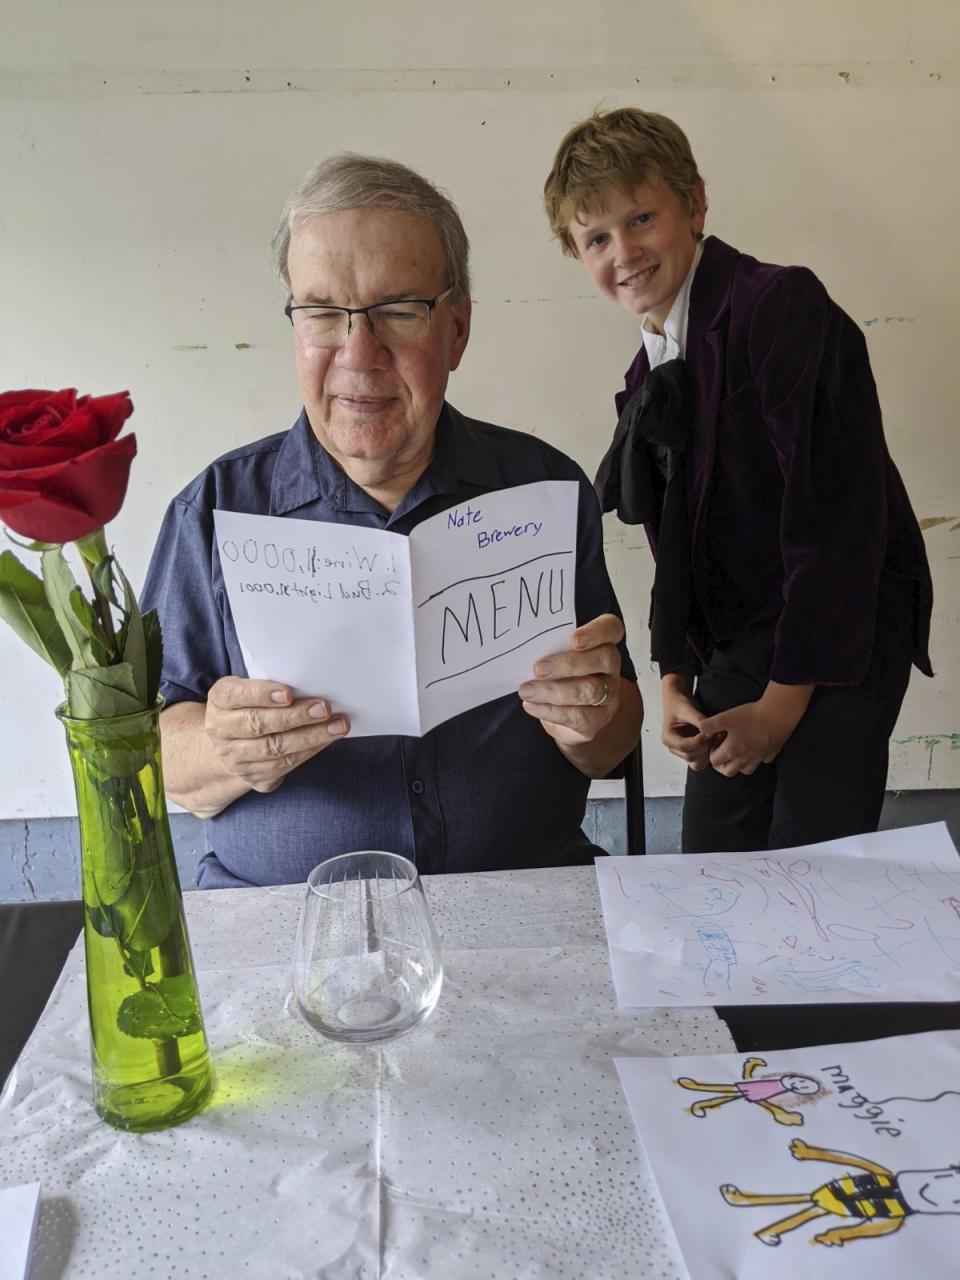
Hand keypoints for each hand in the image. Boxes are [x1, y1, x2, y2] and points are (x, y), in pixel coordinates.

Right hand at [204, 676, 349, 792]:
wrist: (232, 743)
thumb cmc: (250, 705)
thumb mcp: (250, 688)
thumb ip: (270, 684)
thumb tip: (311, 681)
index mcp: (219, 700)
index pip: (236, 695)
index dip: (261, 694)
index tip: (288, 693)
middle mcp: (220, 731)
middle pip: (258, 724)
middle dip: (295, 717)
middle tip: (324, 708)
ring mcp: (234, 758)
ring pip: (274, 749)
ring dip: (310, 737)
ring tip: (337, 725)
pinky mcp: (252, 777)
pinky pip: (283, 766)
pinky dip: (309, 751)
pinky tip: (327, 740)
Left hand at [517, 613, 623, 747]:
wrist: (571, 712)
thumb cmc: (559, 674)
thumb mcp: (555, 655)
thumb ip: (548, 648)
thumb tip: (522, 649)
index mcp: (603, 642)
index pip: (611, 628)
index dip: (597, 632)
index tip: (574, 639)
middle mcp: (611, 666)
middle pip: (602, 659)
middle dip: (568, 664)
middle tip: (538, 669)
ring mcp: (610, 694)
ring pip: (590, 690)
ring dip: (553, 691)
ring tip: (526, 691)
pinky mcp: (599, 718)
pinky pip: (578, 715)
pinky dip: (550, 711)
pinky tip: (531, 705)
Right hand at [661, 679, 714, 771]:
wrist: (679, 700)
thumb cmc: (680, 704)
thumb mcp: (688, 708)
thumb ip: (699, 720)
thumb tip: (710, 732)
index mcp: (668, 738)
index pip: (684, 746)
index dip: (698, 741)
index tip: (708, 732)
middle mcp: (673, 748)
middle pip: (690, 757)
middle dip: (704, 747)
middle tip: (714, 734)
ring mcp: (683, 752)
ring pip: (697, 763)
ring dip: (707, 753)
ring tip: (714, 738)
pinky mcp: (692, 752)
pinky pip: (701, 761)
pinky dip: (709, 754)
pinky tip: (713, 741)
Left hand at [699, 682, 813, 776]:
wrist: (778, 713)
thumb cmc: (751, 715)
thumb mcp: (723, 717)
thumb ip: (707, 726)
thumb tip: (701, 732)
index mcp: (732, 751)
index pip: (714, 762)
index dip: (711, 752)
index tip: (716, 741)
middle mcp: (745, 759)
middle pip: (728, 771)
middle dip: (722, 763)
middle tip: (722, 750)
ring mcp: (759, 758)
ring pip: (745, 770)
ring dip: (738, 764)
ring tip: (737, 750)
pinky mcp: (771, 753)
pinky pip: (762, 761)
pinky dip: (757, 758)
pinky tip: (756, 745)